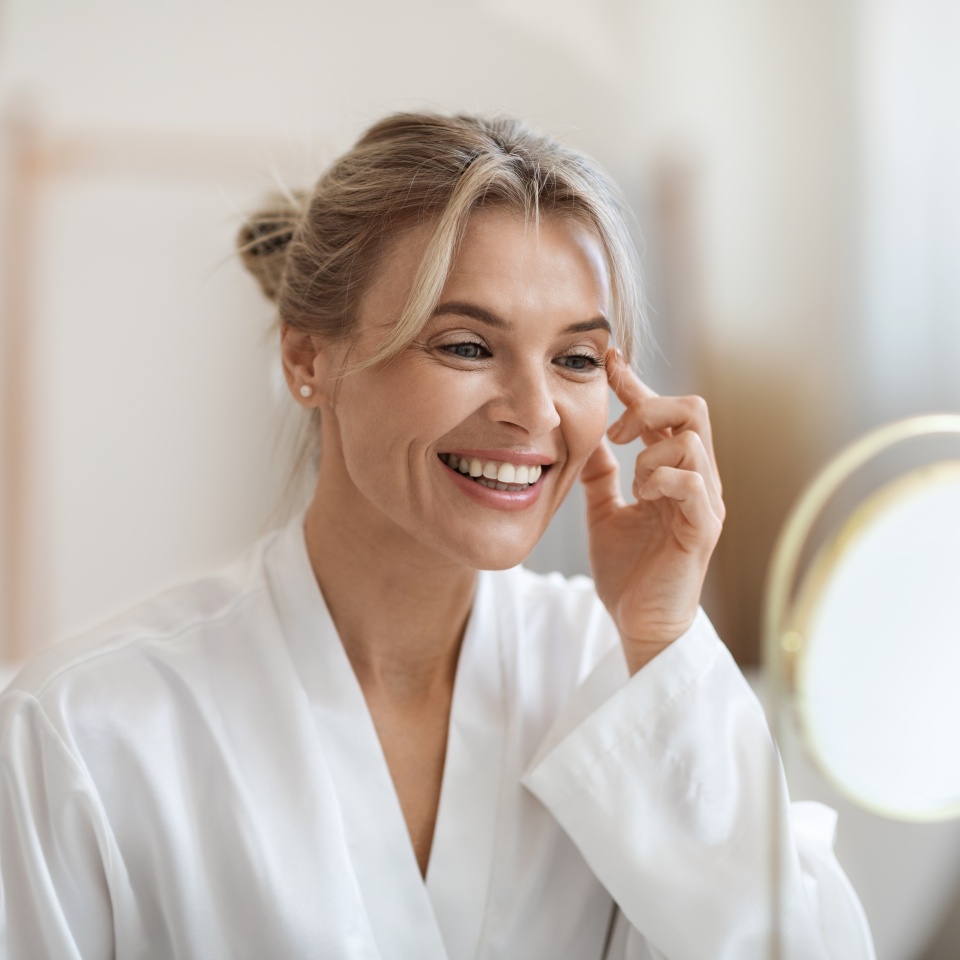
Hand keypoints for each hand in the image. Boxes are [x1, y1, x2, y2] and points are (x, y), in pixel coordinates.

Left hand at [580, 350, 724, 673]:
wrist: (638, 623)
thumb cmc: (628, 572)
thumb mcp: (604, 512)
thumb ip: (600, 476)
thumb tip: (586, 437)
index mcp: (673, 473)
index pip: (664, 413)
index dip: (637, 385)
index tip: (609, 362)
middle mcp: (696, 480)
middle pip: (692, 409)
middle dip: (650, 406)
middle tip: (616, 432)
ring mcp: (704, 503)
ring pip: (691, 440)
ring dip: (651, 452)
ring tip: (632, 482)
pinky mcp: (703, 528)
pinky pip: (692, 481)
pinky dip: (661, 478)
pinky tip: (642, 496)